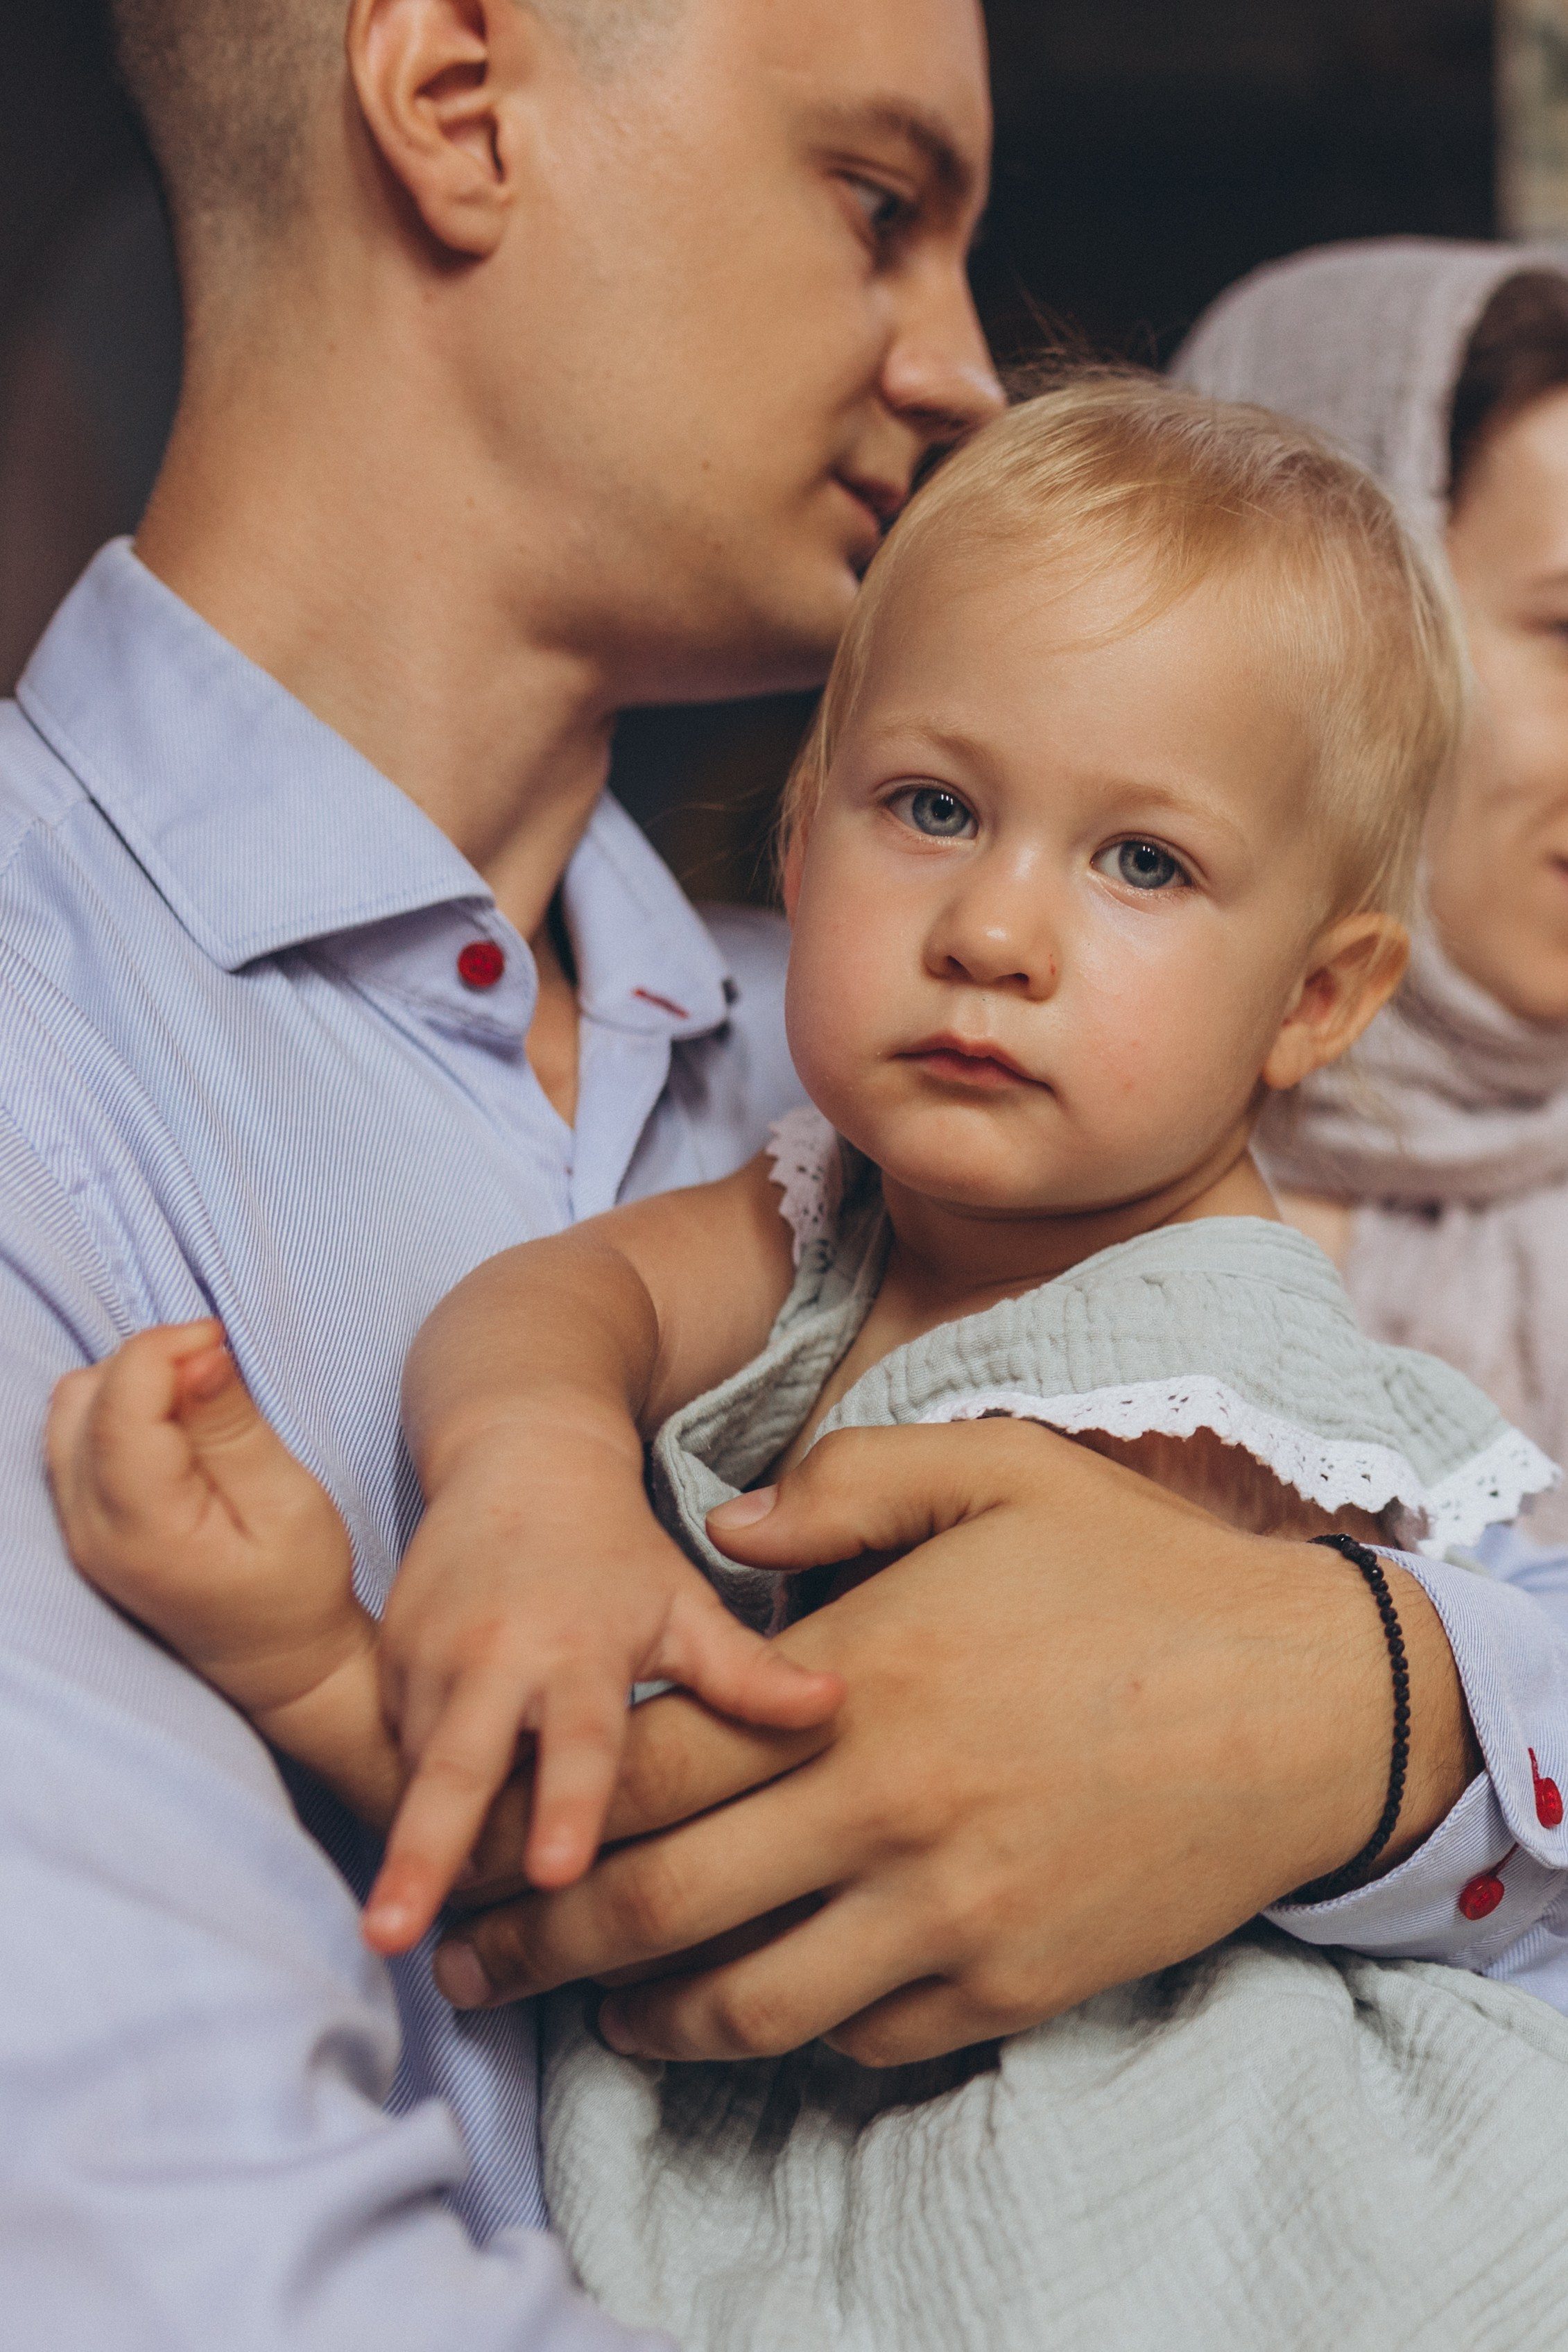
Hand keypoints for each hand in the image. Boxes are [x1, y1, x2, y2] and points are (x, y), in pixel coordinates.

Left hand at [46, 1322, 367, 1720]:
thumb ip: (234, 1428)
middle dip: (149, 1361)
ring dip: (130, 1382)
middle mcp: (89, 1531)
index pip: (118, 1405)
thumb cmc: (298, 1588)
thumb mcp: (288, 1504)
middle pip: (83, 1396)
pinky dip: (117, 1406)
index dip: (165, 1348)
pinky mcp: (79, 1522)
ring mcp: (76, 1530)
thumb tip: (200, 1355)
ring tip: (196, 1400)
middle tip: (217, 1374)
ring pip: (69, 1409)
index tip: (222, 1341)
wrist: (278, 1662)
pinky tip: (172, 1426)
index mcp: (144, 1531)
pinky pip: (72, 1434)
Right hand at [363, 1433, 841, 1954]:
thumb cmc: (616, 1550)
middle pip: (453, 1771)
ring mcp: (425, 1665)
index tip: (554, 1875)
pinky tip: (406, 1882)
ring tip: (395, 1929)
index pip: (575, 1742)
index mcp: (575, 1650)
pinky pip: (388, 1755)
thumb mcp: (684, 1605)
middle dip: (421, 1852)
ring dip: (410, 1849)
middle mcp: (489, 1661)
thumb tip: (834, 1707)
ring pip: (413, 1776)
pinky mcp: (385, 1668)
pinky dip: (399, 1812)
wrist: (517, 1457)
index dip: (565, 1806)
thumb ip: (747, 1670)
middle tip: (388, 1934)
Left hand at [432, 1421, 1472, 2062]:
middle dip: (545, 1946)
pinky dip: (800, 2033)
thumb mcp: (1000, 1469)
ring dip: (653, 2021)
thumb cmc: (1144, 1571)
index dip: (548, 1817)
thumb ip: (849, 1482)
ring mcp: (950, 1912)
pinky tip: (767, 2013)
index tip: (486, 1845)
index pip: (656, 1771)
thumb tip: (729, 1526)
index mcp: (859, 1684)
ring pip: (753, 2003)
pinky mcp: (1016, 1980)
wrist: (1311, 1701)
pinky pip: (871, 2036)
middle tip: (472, 1970)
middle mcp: (885, 1812)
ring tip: (601, 2022)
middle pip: (665, 1906)